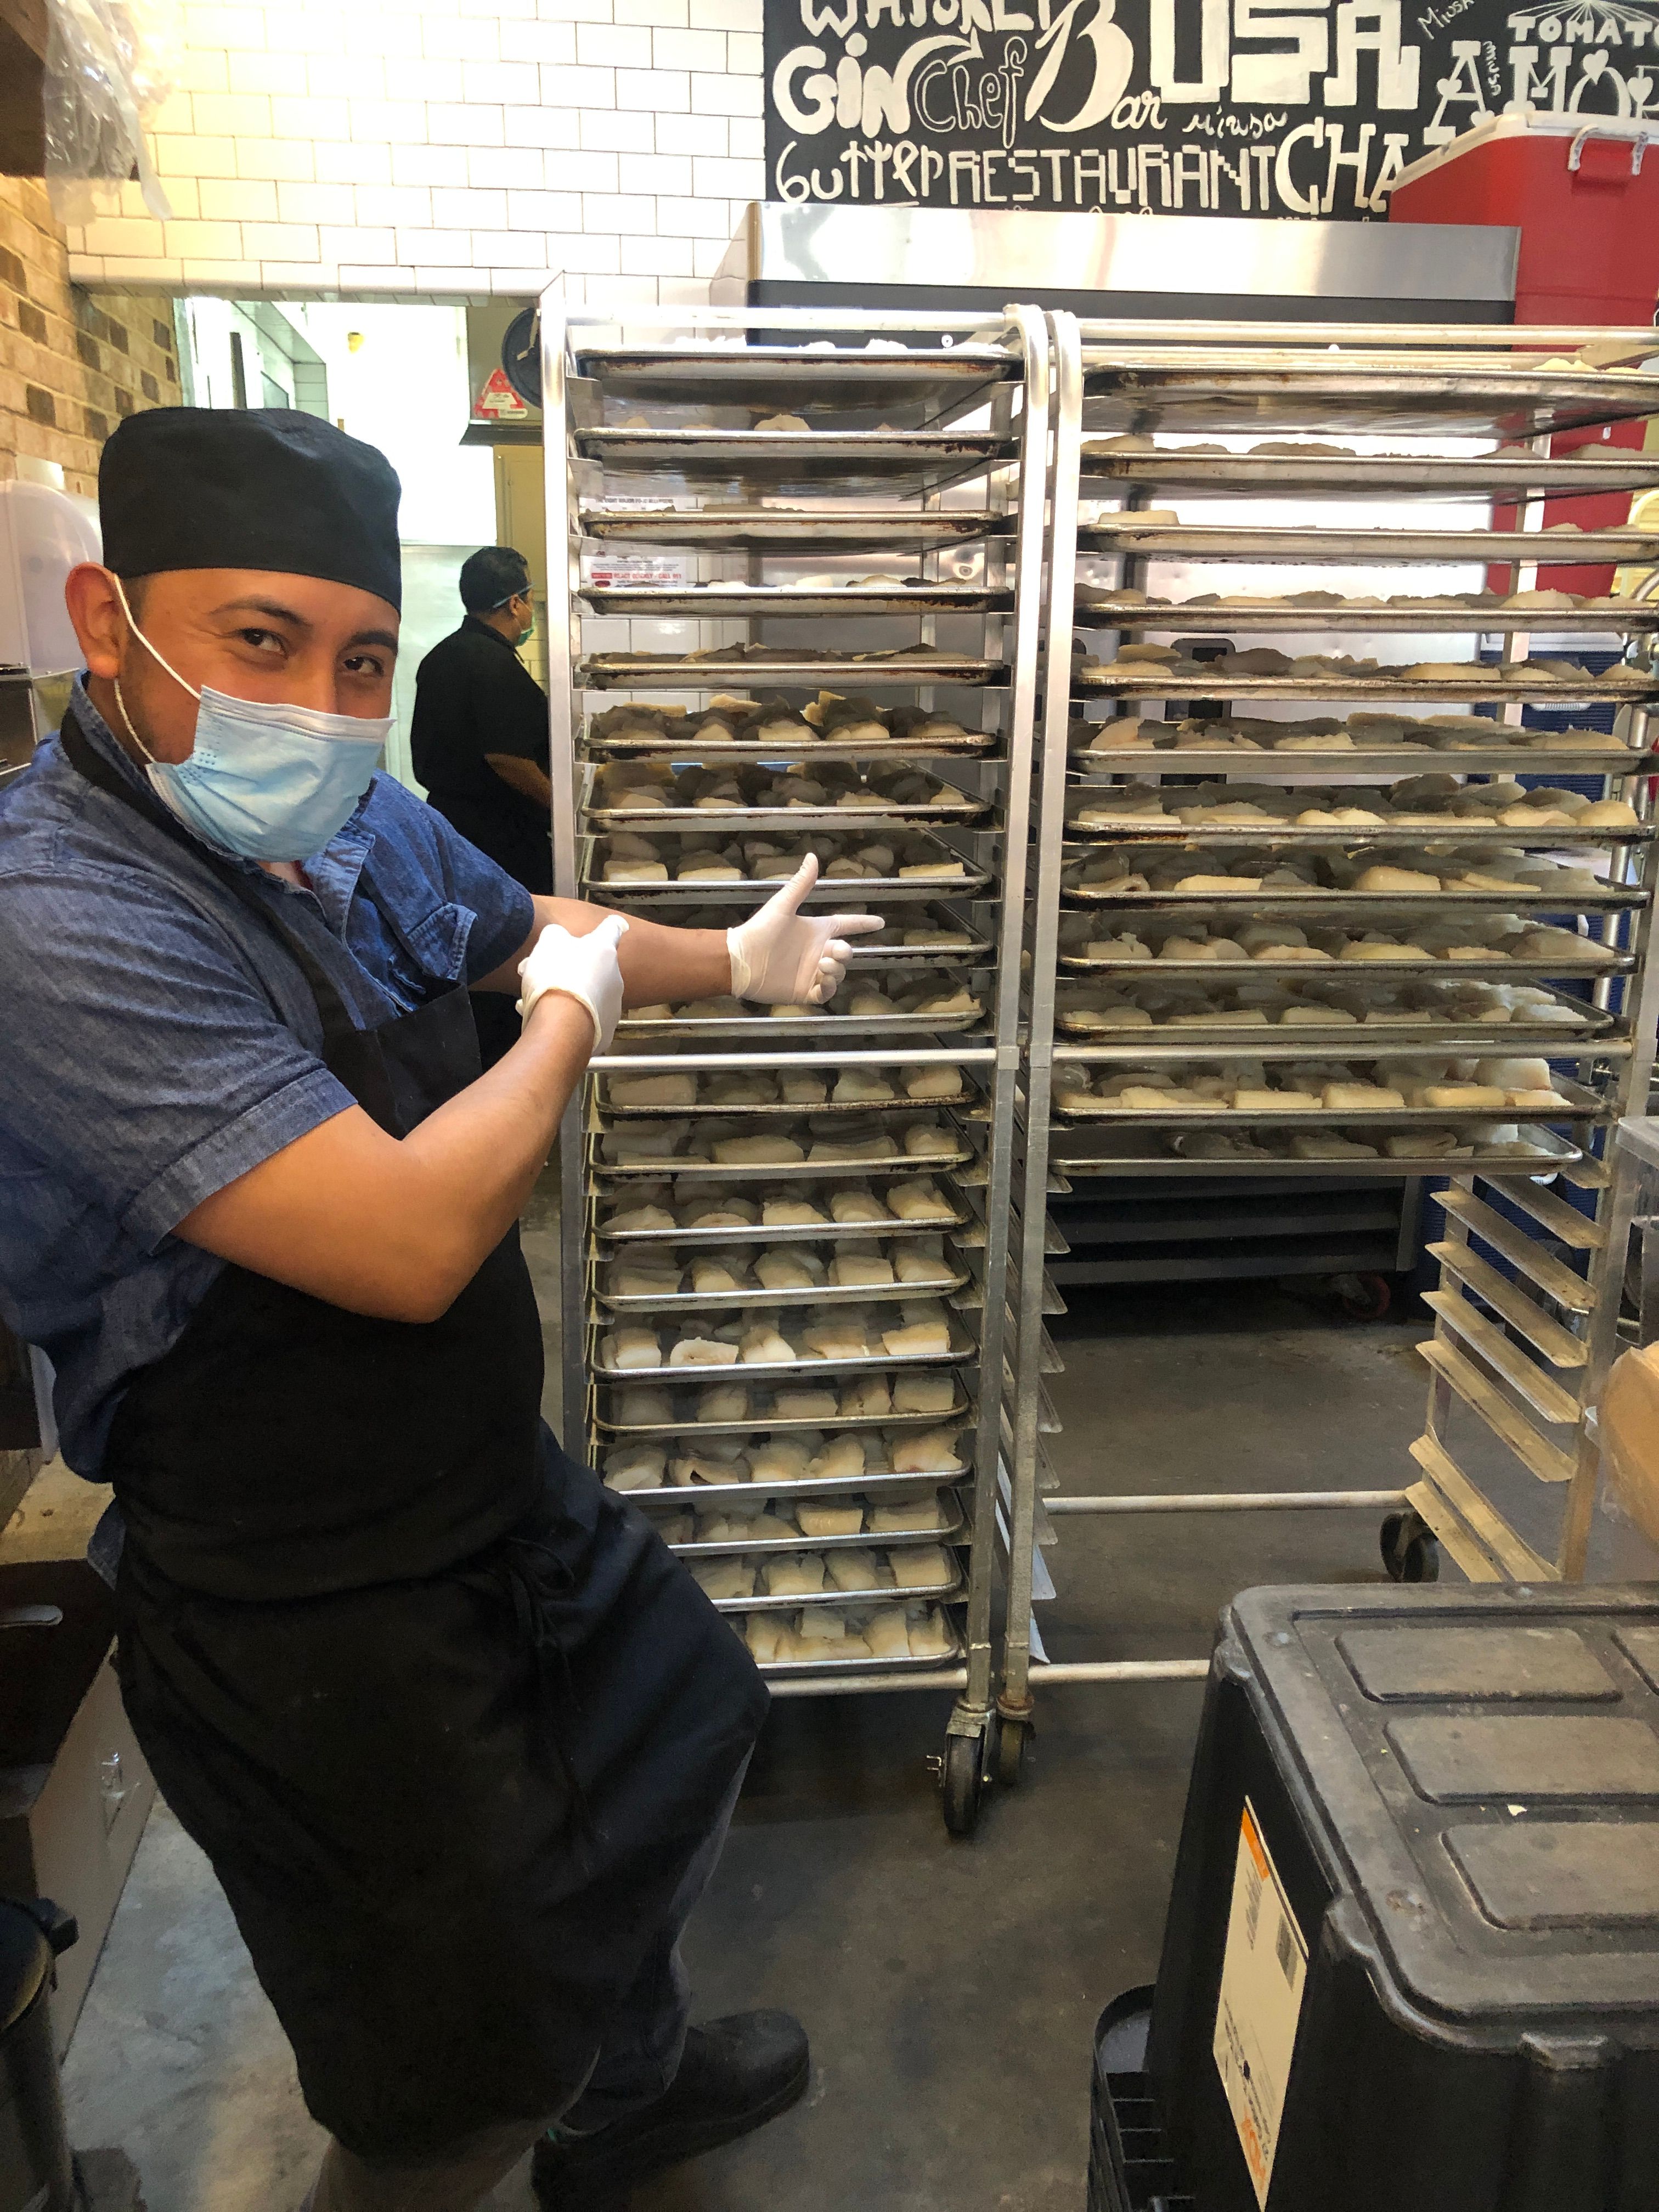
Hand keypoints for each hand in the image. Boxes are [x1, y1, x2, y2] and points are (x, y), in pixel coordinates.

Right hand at [517, 913, 628, 1050]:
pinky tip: (541, 1017)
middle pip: (593, 967)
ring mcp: (613, 1007)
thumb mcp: (549, 942)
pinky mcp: (605, 1033)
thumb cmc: (557, 975)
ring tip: (536, 998)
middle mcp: (614, 977)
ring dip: (565, 993)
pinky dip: (566, 1017)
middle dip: (570, 968)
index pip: (612, 929)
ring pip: (586, 994)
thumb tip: (559, 937)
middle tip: (542, 972)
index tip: (616, 924)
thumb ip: (556, 934)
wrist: (563, 1024)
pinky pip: (583, 1019)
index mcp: (604, 950)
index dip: (610, 925)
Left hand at [726, 855, 884, 1004]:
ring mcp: (811, 973)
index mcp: (815, 931)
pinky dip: (829, 988)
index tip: (880, 922)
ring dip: (836, 970)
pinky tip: (822, 981)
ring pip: (839, 973)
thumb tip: (812, 856)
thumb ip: (801, 884)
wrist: (741, 961)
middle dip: (845, 953)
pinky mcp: (804, 991)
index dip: (862, 923)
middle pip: (846, 953)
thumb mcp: (783, 906)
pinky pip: (825, 993)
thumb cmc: (760, 931)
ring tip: (823, 966)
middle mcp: (816, 951)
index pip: (845, 925)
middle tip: (834, 952)